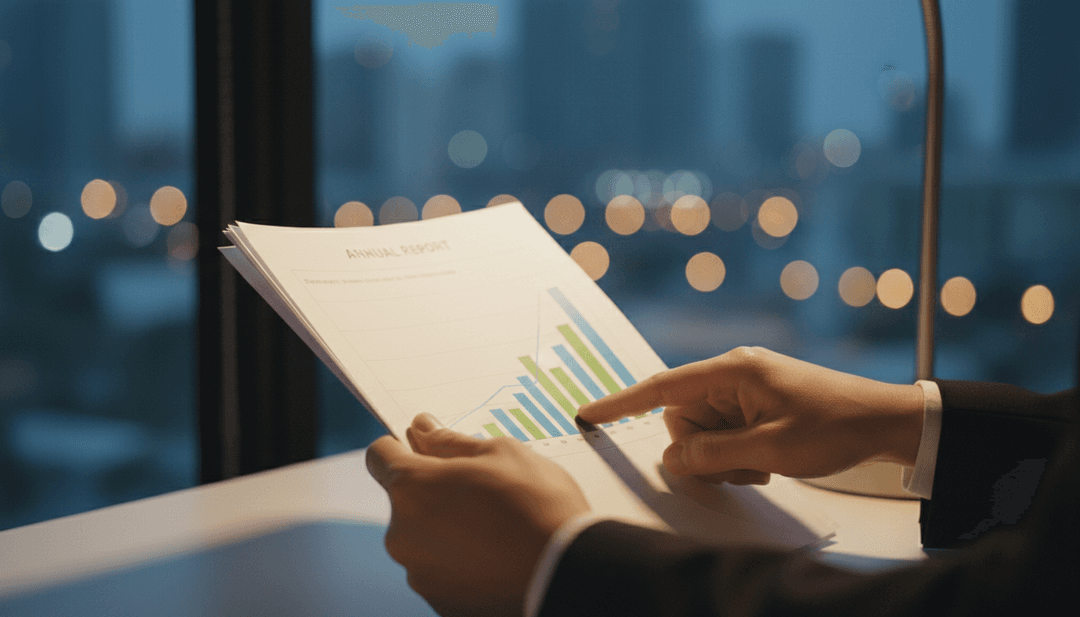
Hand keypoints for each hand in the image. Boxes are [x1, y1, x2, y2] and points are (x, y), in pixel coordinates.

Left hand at [366, 413, 589, 616]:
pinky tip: (496, 557)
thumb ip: (450, 441)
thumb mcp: (501, 453)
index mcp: (411, 487)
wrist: (569, 574)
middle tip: (482, 492)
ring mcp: (418, 572)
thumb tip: (421, 428)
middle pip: (404, 500)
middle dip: (432, 491)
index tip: (428, 450)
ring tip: (496, 528)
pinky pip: (440, 570)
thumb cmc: (538, 504)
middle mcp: (401, 533)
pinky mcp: (438, 601)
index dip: (401, 447)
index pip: (379, 455)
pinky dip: (460, 561)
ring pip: (422, 537)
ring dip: (446, 528)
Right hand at [577, 346, 923, 484]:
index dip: (621, 403)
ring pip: (703, 431)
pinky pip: (724, 433)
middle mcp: (734, 374)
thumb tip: (670, 459)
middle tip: (744, 466)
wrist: (885, 422)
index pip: (662, 387)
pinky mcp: (755, 404)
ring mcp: (745, 389)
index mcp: (733, 371)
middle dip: (703, 450)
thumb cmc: (833, 428)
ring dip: (724, 457)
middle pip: (683, 418)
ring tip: (764, 464)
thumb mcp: (770, 449)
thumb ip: (712, 455)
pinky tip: (769, 461)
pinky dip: (737, 454)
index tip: (588, 414)